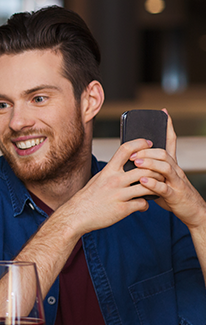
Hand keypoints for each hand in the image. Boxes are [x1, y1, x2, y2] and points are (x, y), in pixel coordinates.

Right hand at [55, 138, 160, 235]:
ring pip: (148, 186)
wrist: (77, 216)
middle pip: (144, 168)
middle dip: (156, 170)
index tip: (148, 143)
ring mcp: (119, 195)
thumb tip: (127, 164)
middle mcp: (114, 180)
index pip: (126, 150)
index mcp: (108, 170)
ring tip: (157, 188)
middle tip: (161, 172)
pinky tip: (142, 205)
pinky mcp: (123, 209)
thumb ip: (113, 171)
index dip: (140, 144)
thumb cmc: (88, 197)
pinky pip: (142, 204)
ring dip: (156, 187)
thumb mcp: (99, 178)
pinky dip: (145, 205)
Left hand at [130, 110, 205, 227]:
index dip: (168, 127)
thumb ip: (150, 169)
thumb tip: (132, 160)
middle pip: (164, 153)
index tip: (163, 113)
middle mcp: (176, 170)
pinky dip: (153, 184)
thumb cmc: (173, 194)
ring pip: (165, 167)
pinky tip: (143, 181)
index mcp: (172, 165)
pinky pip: (164, 188)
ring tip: (135, 162)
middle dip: (147, 151)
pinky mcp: (175, 195)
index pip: (171, 142)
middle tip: (131, 152)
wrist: (193, 212)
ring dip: (149, 163)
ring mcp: (176, 182)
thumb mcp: (163, 179)